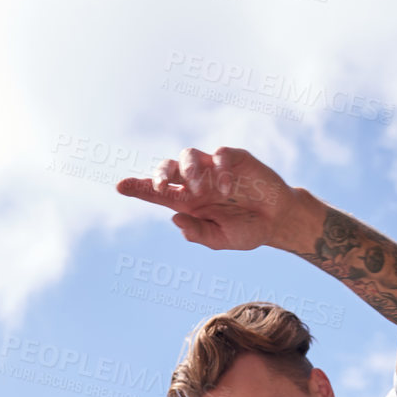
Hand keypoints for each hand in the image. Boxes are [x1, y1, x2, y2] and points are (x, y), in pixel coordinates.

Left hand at [115, 145, 295, 250]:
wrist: (277, 221)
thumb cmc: (247, 230)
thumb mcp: (222, 240)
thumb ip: (198, 233)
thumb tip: (174, 218)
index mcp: (189, 203)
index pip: (157, 192)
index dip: (138, 187)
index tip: (119, 186)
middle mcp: (197, 182)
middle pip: (168, 168)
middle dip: (159, 174)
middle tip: (159, 186)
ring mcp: (214, 168)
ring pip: (189, 156)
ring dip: (188, 171)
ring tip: (199, 189)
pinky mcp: (234, 159)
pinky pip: (219, 155)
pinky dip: (218, 169)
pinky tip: (225, 188)